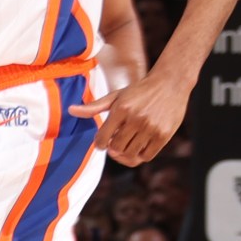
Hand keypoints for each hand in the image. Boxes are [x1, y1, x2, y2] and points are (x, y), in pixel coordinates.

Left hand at [69, 68, 190, 165]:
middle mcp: (136, 119)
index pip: (102, 138)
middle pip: (116, 148)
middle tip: (116, 141)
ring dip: (126, 152)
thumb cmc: (139, 91)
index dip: (100, 143)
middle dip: (113, 148)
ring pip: (131, 154)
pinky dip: (140, 155)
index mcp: (121, 109)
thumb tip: (71, 110)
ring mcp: (151, 128)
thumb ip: (94, 107)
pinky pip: (146, 156)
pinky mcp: (163, 135)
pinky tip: (139, 146)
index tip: (103, 142)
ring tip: (127, 143)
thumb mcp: (116, 96)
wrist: (170, 83)